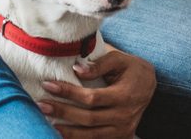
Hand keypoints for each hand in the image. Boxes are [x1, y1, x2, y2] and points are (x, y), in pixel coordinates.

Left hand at [39, 48, 153, 137]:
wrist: (149, 85)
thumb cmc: (131, 69)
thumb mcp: (119, 59)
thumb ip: (99, 64)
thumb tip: (77, 69)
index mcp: (125, 96)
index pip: (92, 98)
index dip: (69, 93)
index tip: (48, 85)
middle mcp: (124, 117)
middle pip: (88, 119)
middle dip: (62, 112)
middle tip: (41, 105)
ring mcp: (123, 130)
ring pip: (91, 135)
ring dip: (68, 131)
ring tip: (47, 123)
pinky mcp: (120, 137)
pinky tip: (62, 135)